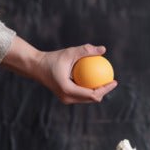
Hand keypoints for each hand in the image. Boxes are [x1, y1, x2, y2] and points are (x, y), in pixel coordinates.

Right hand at [0, 37, 117, 103]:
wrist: (36, 67)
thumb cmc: (52, 58)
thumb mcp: (69, 52)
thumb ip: (86, 50)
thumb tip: (103, 49)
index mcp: (68, 90)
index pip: (92, 94)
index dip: (105, 89)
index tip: (114, 81)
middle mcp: (67, 98)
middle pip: (92, 99)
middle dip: (104, 92)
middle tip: (112, 81)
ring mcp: (66, 99)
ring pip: (87, 99)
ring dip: (97, 92)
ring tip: (106, 81)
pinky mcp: (65, 97)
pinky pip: (81, 95)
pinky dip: (89, 89)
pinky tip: (96, 79)